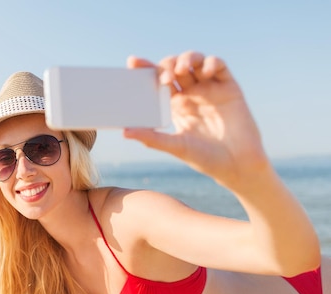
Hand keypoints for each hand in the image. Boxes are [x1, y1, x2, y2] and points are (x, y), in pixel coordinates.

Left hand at [123, 51, 265, 188]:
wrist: (237, 165)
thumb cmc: (205, 158)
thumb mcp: (175, 146)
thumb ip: (151, 137)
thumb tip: (125, 132)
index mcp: (175, 105)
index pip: (158, 81)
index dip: (146, 68)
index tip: (133, 61)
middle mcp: (191, 93)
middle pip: (175, 66)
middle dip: (167, 65)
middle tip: (165, 77)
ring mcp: (210, 88)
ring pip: (196, 61)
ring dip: (187, 59)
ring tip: (182, 70)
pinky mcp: (229, 87)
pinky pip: (219, 66)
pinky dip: (211, 63)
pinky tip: (205, 72)